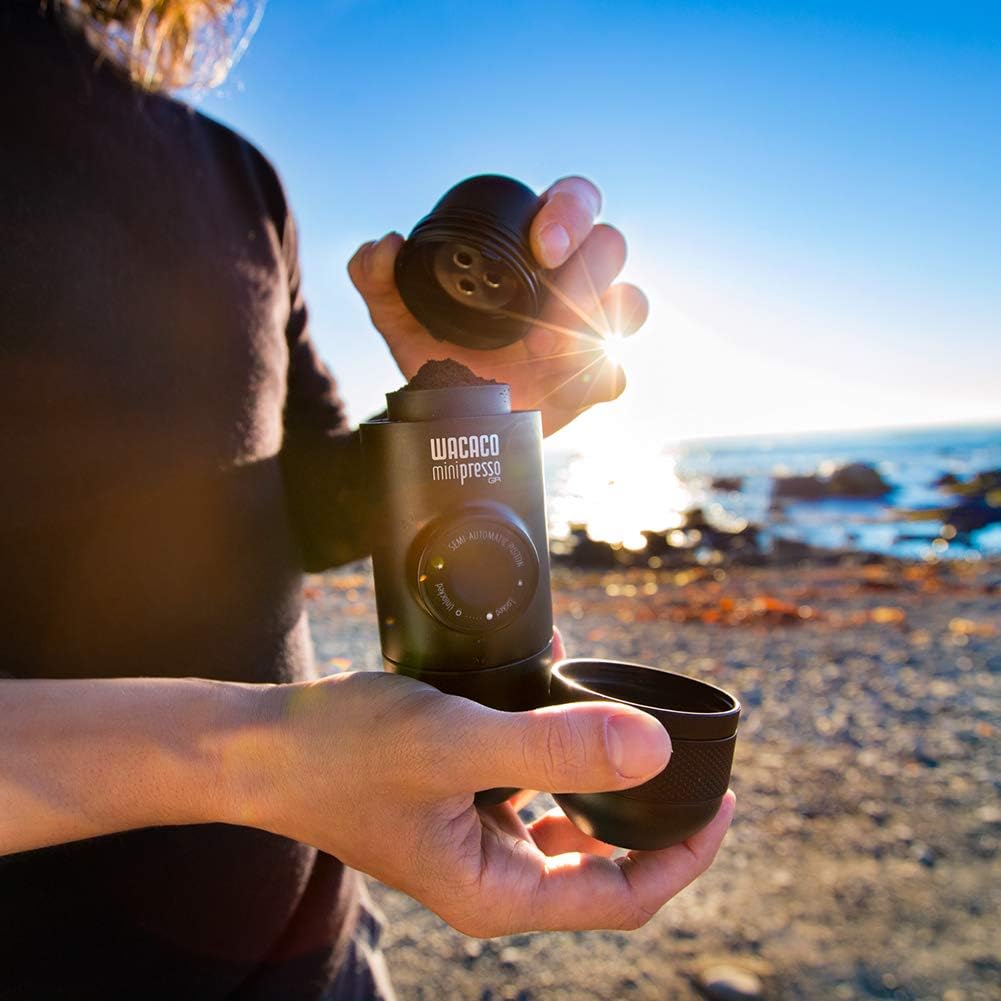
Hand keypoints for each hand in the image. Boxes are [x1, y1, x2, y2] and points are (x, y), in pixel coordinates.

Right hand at [246, 668, 734, 936]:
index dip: (686, 853)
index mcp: (498, 892)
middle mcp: (492, 878)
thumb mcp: (457, 743)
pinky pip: (530, 783)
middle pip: (604, 859)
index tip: (723, 797)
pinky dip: (553, 746)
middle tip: (683, 751)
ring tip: (618, 712)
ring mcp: (474, 841)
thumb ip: (555, 748)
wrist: (264, 745)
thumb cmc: (344, 752)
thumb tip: (655, 749)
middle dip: (650, 808)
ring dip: (599, 770)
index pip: (625, 894)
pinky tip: (554, 692)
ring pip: (569, 818)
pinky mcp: (459, 804)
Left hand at [348, 177, 648, 435]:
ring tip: (548, 347)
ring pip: (630, 304)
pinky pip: (617, 374)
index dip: (569, 212)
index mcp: (533, 248)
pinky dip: (602, 376)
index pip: (572, 204)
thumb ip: (378, 278)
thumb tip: (381, 248)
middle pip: (610, 245)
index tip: (541, 244)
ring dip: (597, 318)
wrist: (445, 417)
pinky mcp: (591, 381)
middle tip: (547, 295)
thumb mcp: (399, 314)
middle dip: (588, 265)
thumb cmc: (437, 352)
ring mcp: (587, 331)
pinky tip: (568, 383)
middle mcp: (569, 281)